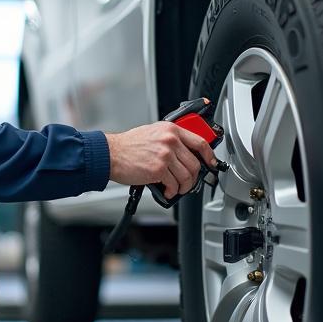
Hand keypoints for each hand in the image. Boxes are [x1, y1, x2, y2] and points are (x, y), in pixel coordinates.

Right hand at [104, 121, 218, 198]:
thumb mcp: (153, 133)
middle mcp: (170, 140)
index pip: (200, 142)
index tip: (211, 163)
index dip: (209, 156)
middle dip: (193, 178)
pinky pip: (174, 185)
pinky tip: (166, 191)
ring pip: (186, 176)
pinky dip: (172, 191)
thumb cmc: (128, 145)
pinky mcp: (159, 169)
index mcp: (171, 130)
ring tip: (175, 189)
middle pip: (195, 163)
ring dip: (183, 187)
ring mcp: (165, 155)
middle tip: (188, 183)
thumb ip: (170, 139)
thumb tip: (184, 153)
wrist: (111, 154)